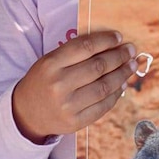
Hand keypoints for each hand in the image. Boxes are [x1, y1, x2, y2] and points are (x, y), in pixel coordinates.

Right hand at [12, 30, 136, 142]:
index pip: (85, 47)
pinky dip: (116, 94)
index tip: (119, 37)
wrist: (26, 113)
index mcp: (51, 64)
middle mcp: (59, 84)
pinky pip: (103, 106)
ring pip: (104, 87)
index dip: (105, 40)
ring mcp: (68, 106)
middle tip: (131, 50)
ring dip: (122, 74)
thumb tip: (111, 45)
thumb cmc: (43, 81)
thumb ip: (75, 53)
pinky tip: (122, 84)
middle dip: (119, 56)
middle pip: (98, 67)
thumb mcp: (50, 61)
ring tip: (131, 65)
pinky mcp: (76, 122)